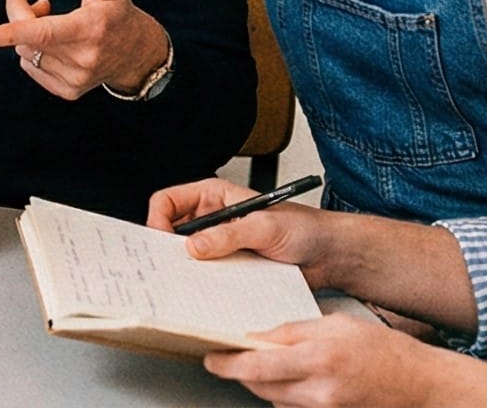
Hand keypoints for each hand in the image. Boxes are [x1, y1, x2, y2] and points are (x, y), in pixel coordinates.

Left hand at [0, 0, 167, 99]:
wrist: (136, 55)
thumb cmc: (118, 18)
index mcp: (90, 30)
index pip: (45, 32)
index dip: (13, 31)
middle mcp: (82, 58)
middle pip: (28, 38)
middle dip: (20, 13)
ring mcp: (75, 78)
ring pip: (27, 53)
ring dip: (27, 33)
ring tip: (47, 18)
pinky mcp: (69, 90)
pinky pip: (32, 68)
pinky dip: (33, 52)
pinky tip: (51, 42)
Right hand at [145, 177, 345, 283]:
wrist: (329, 256)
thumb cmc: (305, 229)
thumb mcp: (264, 227)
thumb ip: (229, 234)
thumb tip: (195, 246)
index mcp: (214, 196)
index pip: (168, 202)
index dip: (158, 220)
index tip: (161, 242)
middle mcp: (212, 220)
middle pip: (171, 231)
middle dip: (167, 248)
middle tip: (168, 265)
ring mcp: (220, 246)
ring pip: (187, 258)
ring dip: (187, 269)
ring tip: (189, 279)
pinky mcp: (229, 268)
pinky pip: (206, 278)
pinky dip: (204, 285)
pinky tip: (209, 290)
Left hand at [202, 314, 486, 407]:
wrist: (419, 385)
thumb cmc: (383, 350)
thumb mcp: (337, 324)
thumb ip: (295, 330)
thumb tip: (259, 335)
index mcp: (319, 358)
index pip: (258, 365)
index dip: (228, 364)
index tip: (211, 358)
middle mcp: (319, 390)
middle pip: (260, 385)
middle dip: (240, 372)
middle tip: (225, 358)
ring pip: (273, 398)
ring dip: (260, 382)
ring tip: (257, 363)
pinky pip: (292, 407)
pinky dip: (282, 393)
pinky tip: (287, 378)